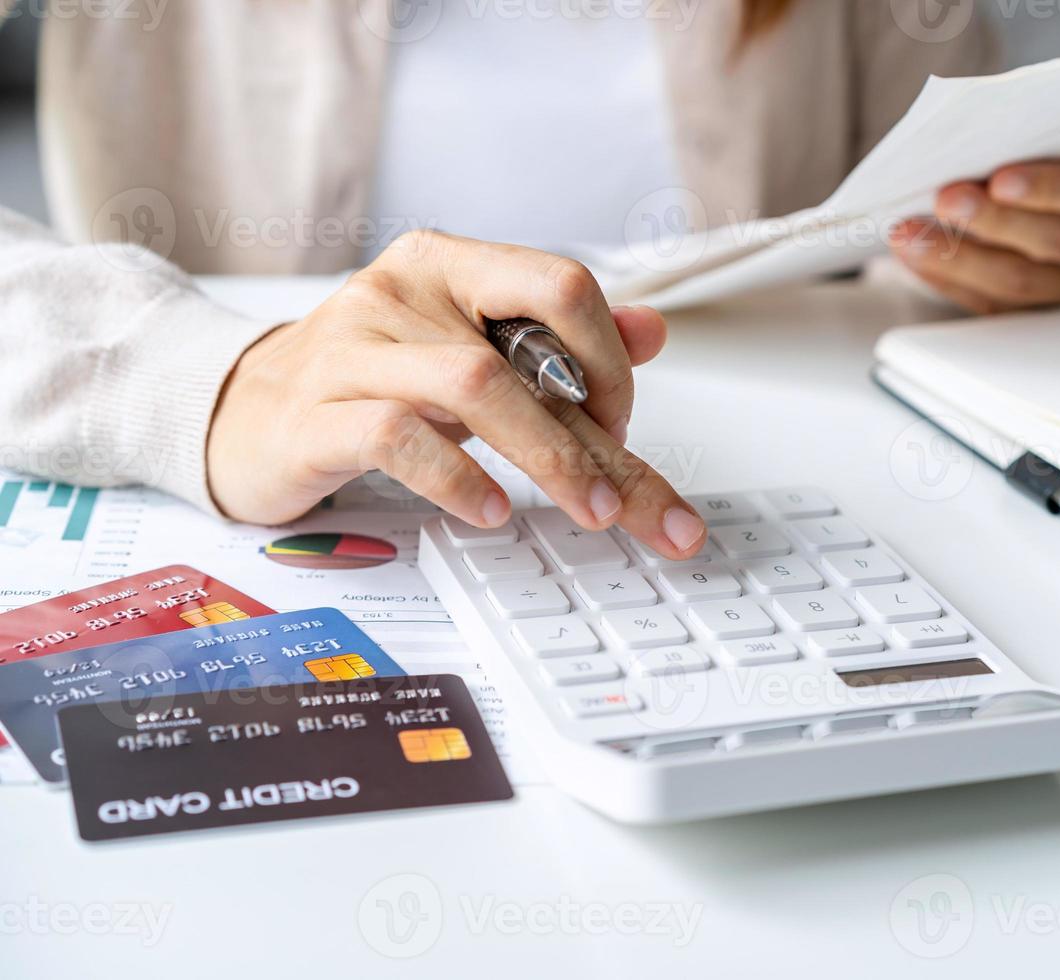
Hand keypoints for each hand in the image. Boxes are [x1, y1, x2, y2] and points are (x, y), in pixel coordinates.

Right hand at [206, 229, 707, 559]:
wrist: (242, 412)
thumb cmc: (367, 381)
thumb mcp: (470, 352)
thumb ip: (559, 343)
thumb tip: (651, 332)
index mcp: (450, 266)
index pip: (560, 285)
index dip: (608, 360)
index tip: (620, 427)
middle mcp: (400, 293)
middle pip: (525, 351)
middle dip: (599, 435)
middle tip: (635, 501)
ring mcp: (352, 350)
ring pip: (472, 386)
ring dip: (547, 456)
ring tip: (589, 510)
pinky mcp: (313, 414)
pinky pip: (396, 436)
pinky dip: (457, 477)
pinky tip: (491, 510)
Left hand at [889, 141, 1059, 312]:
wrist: (1044, 195)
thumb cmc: (1042, 155)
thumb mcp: (1048, 136)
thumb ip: (1021, 142)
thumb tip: (959, 151)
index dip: (1049, 187)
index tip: (999, 179)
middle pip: (1057, 240)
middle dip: (994, 222)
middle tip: (944, 200)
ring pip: (1022, 283)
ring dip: (959, 257)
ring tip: (910, 233)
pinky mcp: (1046, 316)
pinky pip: (995, 306)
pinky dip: (948, 278)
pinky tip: (913, 255)